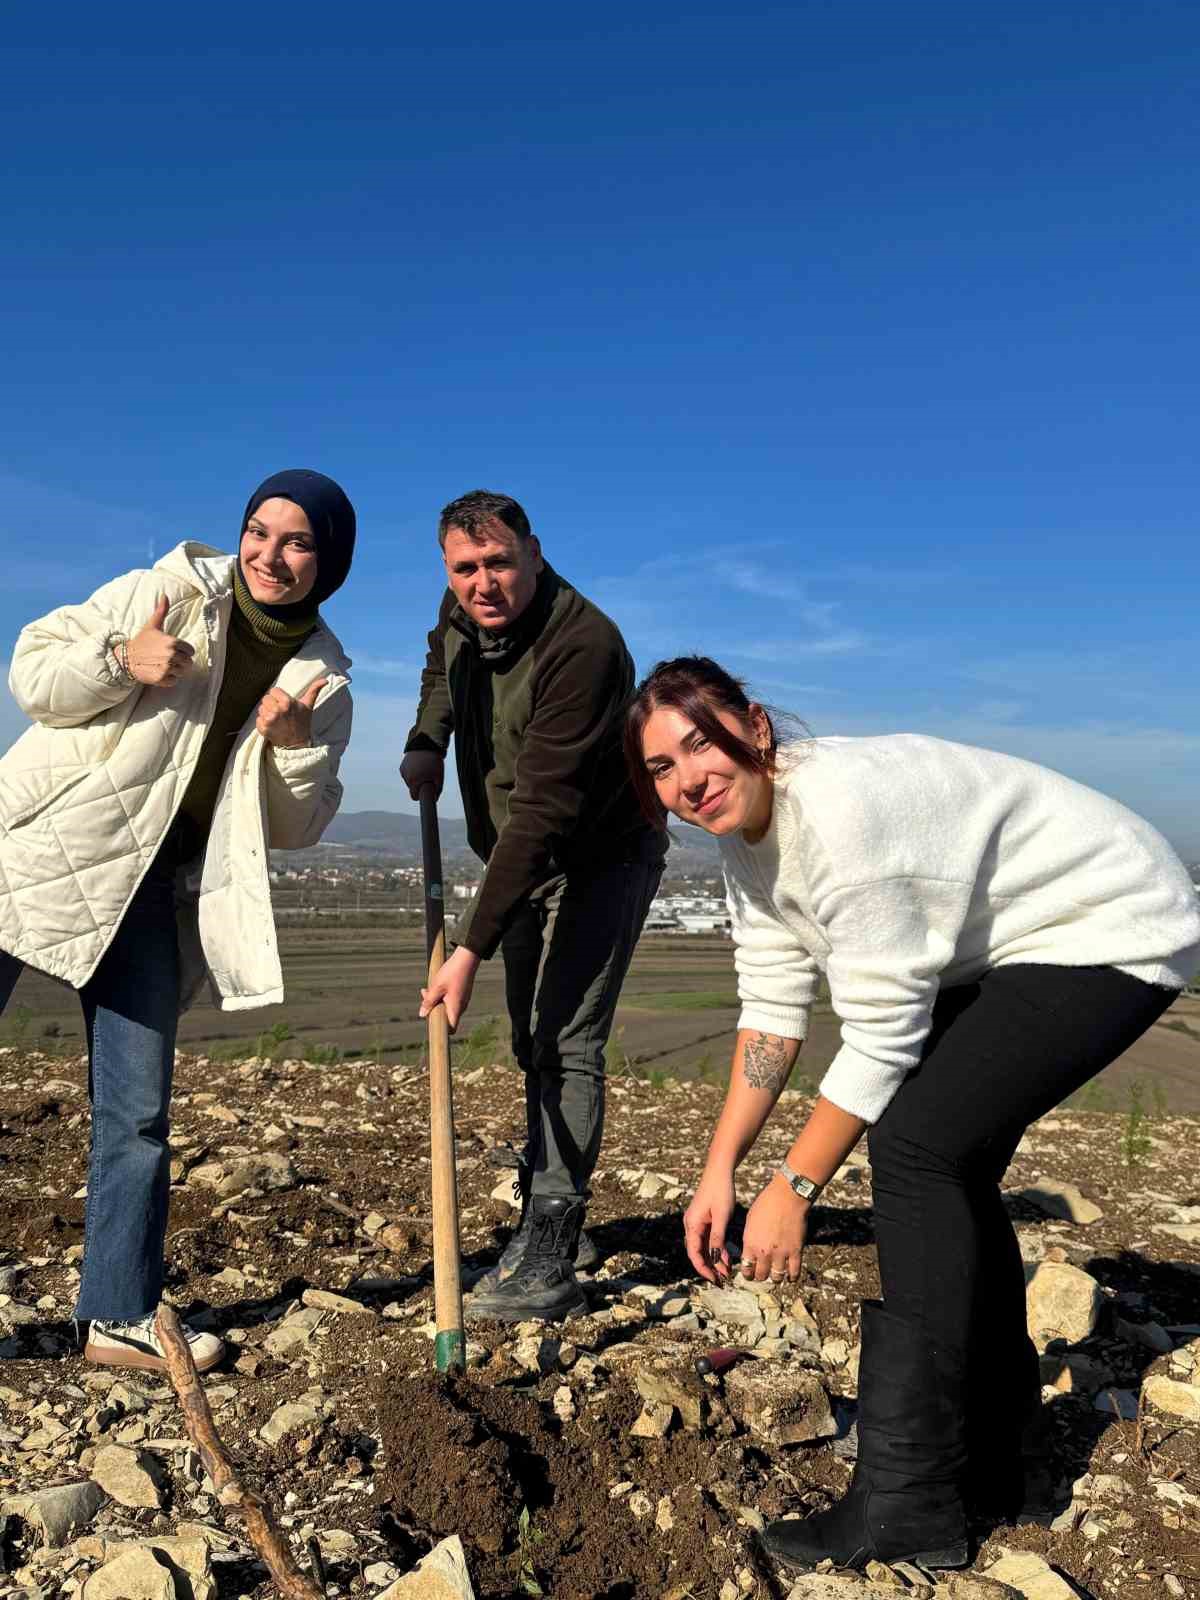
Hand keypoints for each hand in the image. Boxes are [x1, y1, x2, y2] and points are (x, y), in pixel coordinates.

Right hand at [126, 596, 194, 687]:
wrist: (126, 657)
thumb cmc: (141, 641)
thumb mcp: (152, 625)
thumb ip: (161, 611)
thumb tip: (165, 596)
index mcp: (173, 642)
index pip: (190, 651)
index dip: (184, 651)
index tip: (174, 651)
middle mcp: (172, 655)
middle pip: (188, 662)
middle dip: (181, 662)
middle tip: (169, 659)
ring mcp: (167, 668)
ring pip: (182, 672)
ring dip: (176, 671)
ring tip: (164, 665)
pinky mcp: (161, 678)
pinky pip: (174, 681)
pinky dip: (169, 679)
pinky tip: (161, 672)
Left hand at [256, 678, 327, 747]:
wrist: (297, 743)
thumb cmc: (302, 722)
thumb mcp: (308, 705)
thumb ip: (314, 690)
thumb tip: (325, 680)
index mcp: (287, 702)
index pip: (273, 691)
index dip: (278, 697)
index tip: (284, 704)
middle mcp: (277, 710)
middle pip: (266, 698)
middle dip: (272, 704)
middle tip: (280, 713)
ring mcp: (269, 719)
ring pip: (261, 708)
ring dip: (267, 713)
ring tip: (277, 720)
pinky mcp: (263, 728)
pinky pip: (258, 719)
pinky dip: (263, 723)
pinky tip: (272, 726)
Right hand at [400, 749, 444, 800]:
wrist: (426, 743)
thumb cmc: (434, 761)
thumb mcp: (439, 776)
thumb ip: (437, 790)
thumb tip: (435, 799)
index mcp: (414, 781)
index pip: (414, 796)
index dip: (420, 796)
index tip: (425, 795)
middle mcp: (406, 777)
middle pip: (412, 788)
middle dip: (419, 785)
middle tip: (429, 776)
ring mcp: (403, 770)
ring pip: (410, 781)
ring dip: (416, 778)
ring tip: (425, 769)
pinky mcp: (402, 765)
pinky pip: (407, 774)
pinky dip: (412, 772)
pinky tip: (419, 765)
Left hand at [419, 944, 479, 1031]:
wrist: (467, 958)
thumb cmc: (452, 972)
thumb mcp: (436, 987)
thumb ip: (429, 1002)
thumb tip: (422, 1015)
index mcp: (456, 1008)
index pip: (451, 1028)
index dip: (441, 1029)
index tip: (431, 1020)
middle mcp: (461, 1006)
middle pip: (446, 1016)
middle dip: (433, 1009)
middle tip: (425, 995)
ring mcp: (463, 1000)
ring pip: (447, 1006)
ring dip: (437, 1000)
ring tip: (429, 988)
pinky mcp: (463, 993)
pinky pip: (451, 1000)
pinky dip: (442, 996)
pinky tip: (437, 985)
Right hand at [683, 1167, 736, 1283]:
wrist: (720, 1171)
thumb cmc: (720, 1191)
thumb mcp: (722, 1216)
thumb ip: (717, 1238)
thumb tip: (715, 1258)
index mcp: (692, 1225)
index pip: (694, 1253)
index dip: (703, 1269)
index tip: (715, 1280)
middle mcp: (691, 1225)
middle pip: (698, 1253)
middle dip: (710, 1268)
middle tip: (723, 1281)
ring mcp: (697, 1223)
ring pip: (704, 1248)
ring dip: (714, 1260)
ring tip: (727, 1273)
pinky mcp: (705, 1220)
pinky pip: (708, 1240)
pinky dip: (717, 1249)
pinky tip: (727, 1258)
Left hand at [739, 1172, 808, 1284]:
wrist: (787, 1196)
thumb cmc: (766, 1204)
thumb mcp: (750, 1221)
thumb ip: (750, 1239)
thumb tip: (750, 1251)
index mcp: (750, 1244)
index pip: (746, 1269)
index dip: (748, 1274)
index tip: (750, 1273)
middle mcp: (764, 1252)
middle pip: (761, 1275)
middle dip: (760, 1276)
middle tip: (763, 1274)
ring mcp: (781, 1253)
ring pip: (776, 1277)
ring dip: (775, 1277)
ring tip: (776, 1274)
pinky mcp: (796, 1252)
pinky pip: (794, 1273)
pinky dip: (792, 1277)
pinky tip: (790, 1276)